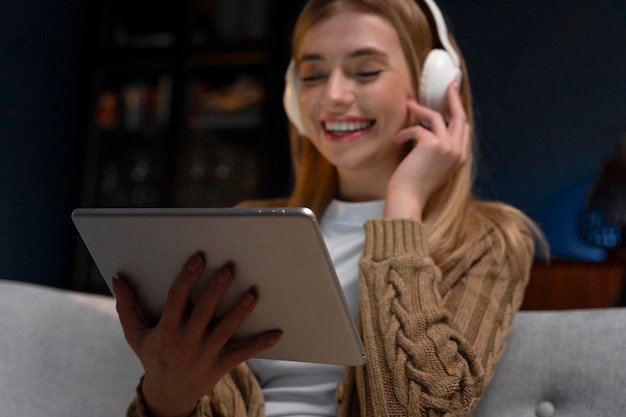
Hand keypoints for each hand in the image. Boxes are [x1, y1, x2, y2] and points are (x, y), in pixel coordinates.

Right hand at [113, 253, 281, 416]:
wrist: (169, 395)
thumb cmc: (153, 356)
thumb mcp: (136, 334)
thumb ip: (127, 306)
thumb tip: (117, 278)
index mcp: (166, 330)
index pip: (176, 299)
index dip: (187, 278)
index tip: (198, 258)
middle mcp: (186, 341)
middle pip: (203, 312)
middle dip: (216, 289)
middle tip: (229, 268)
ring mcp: (205, 355)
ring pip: (225, 330)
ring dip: (240, 312)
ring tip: (253, 294)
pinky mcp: (221, 366)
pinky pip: (242, 354)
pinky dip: (260, 344)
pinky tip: (277, 332)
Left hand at [384, 81, 470, 219]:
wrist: (408, 200)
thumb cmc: (415, 186)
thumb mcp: (432, 167)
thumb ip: (437, 151)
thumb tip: (427, 132)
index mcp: (459, 157)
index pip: (463, 128)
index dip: (458, 112)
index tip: (453, 98)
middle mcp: (457, 151)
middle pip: (459, 116)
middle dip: (453, 98)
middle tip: (448, 85)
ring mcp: (447, 147)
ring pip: (437, 117)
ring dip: (421, 110)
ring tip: (409, 106)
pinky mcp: (432, 144)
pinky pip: (418, 128)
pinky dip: (406, 131)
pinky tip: (397, 139)